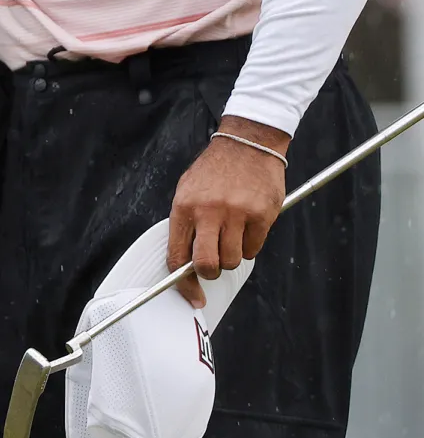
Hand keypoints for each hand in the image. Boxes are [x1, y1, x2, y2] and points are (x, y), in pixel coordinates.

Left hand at [167, 116, 288, 306]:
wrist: (247, 142)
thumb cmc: (215, 169)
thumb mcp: (188, 190)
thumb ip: (186, 224)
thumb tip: (184, 263)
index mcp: (184, 206)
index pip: (177, 256)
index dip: (184, 284)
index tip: (192, 296)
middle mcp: (208, 211)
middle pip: (207, 265)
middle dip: (210, 272)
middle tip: (215, 262)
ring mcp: (236, 213)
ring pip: (232, 260)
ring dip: (232, 254)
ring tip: (232, 232)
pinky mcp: (260, 215)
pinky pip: (253, 249)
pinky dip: (250, 243)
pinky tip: (248, 224)